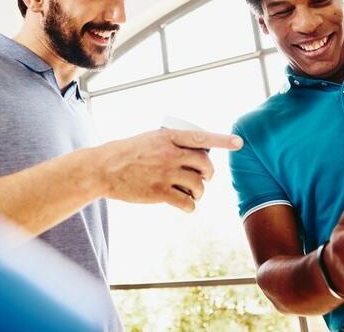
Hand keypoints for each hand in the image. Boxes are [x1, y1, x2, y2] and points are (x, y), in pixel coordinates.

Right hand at [100, 128, 242, 211]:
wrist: (104, 168)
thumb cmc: (126, 152)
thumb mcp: (150, 139)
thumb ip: (171, 143)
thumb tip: (193, 152)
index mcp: (169, 137)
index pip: (202, 137)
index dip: (223, 140)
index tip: (239, 143)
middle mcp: (171, 154)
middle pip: (205, 164)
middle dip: (209, 173)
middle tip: (205, 178)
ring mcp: (166, 173)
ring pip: (199, 185)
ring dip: (200, 191)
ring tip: (192, 192)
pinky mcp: (160, 193)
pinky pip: (188, 203)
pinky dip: (190, 206)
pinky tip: (186, 205)